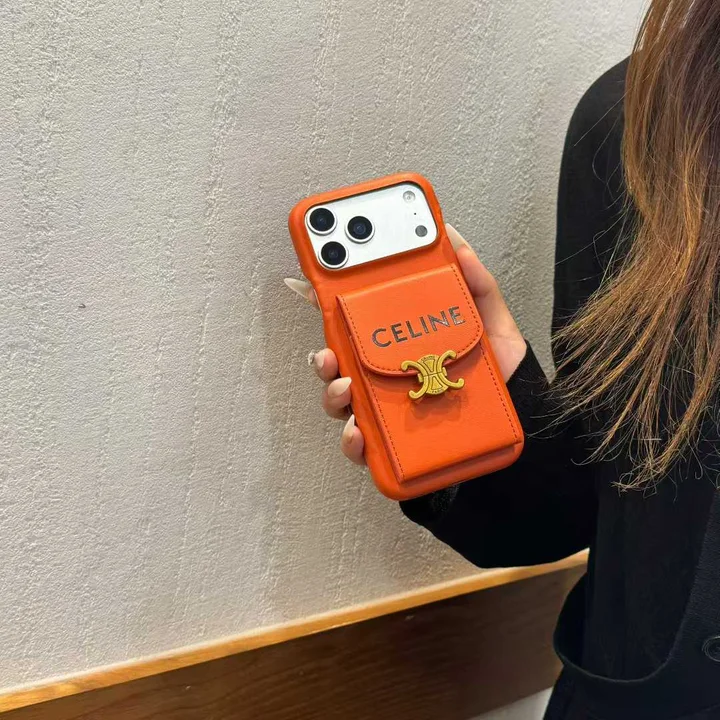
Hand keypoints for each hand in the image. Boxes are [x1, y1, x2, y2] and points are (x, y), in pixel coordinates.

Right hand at [284, 223, 526, 465]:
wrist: (520, 410)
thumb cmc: (497, 367)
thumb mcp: (488, 317)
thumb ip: (473, 281)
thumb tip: (453, 239)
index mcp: (397, 343)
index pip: (352, 324)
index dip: (324, 305)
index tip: (306, 286)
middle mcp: (383, 375)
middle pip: (337, 366)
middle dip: (321, 358)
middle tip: (327, 352)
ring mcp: (386, 409)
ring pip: (340, 403)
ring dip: (332, 395)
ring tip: (346, 388)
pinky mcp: (395, 444)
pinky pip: (361, 447)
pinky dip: (351, 441)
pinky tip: (358, 431)